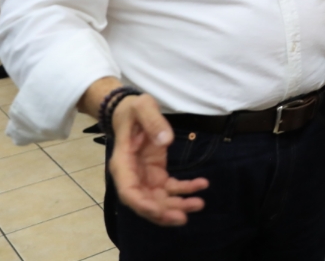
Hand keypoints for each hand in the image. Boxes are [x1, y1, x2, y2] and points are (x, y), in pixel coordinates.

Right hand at [108, 94, 208, 226]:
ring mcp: (145, 176)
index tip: (160, 211)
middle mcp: (132, 175)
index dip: (143, 205)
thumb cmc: (134, 109)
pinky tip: (201, 184)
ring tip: (199, 204)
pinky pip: (170, 187)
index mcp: (122, 163)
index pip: (129, 192)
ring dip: (177, 205)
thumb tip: (165, 141)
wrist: (132, 110)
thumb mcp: (142, 106)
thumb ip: (153, 121)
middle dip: (163, 213)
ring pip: (159, 199)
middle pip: (145, 202)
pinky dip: (185, 189)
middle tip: (184, 217)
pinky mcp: (156, 173)